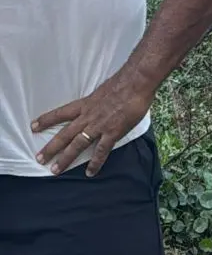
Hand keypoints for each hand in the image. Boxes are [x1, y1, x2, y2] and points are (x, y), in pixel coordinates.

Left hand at [32, 70, 153, 176]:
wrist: (136, 82)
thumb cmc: (122, 83)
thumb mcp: (101, 90)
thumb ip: (95, 102)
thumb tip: (95, 106)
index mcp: (85, 104)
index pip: (60, 113)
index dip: (46, 120)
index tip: (33, 126)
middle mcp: (88, 116)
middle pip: (65, 134)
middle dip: (51, 147)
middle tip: (39, 159)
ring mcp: (99, 125)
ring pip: (78, 145)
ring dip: (66, 158)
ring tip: (55, 170)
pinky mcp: (112, 132)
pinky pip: (101, 151)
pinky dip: (95, 163)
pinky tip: (90, 173)